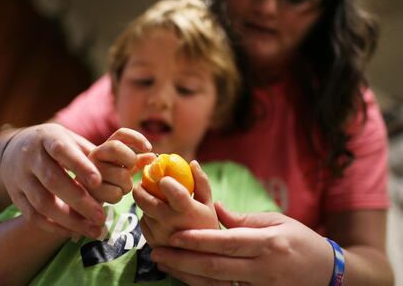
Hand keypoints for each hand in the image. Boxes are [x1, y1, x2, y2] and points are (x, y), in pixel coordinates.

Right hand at [0, 123, 151, 237]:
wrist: (16, 149)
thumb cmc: (59, 145)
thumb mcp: (77, 141)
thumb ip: (111, 149)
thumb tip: (151, 155)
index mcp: (51, 139)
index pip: (64, 151)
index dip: (79, 166)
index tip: (97, 181)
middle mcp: (34, 157)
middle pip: (53, 179)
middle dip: (78, 199)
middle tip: (102, 215)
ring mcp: (21, 177)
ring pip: (42, 202)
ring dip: (67, 218)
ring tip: (93, 229)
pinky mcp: (16, 195)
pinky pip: (32, 216)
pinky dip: (53, 227)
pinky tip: (73, 233)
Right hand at [87, 128, 155, 203]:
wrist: (86, 200)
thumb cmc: (109, 182)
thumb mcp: (123, 169)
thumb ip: (137, 161)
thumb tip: (152, 156)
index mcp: (105, 148)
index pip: (121, 134)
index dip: (137, 138)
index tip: (149, 148)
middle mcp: (94, 155)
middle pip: (118, 148)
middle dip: (130, 161)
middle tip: (127, 171)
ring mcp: (89, 171)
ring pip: (121, 174)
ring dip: (126, 185)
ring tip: (118, 187)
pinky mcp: (89, 189)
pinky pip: (115, 193)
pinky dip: (118, 196)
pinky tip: (111, 195)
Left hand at [133, 160, 218, 246]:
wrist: (203, 256)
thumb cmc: (207, 224)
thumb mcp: (208, 203)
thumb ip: (201, 182)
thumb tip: (192, 162)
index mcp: (188, 211)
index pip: (174, 193)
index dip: (165, 181)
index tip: (162, 176)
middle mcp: (172, 224)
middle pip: (146, 201)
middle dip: (141, 189)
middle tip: (143, 183)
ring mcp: (160, 235)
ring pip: (144, 211)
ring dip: (145, 203)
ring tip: (155, 200)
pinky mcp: (153, 243)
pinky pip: (143, 223)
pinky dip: (147, 216)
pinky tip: (157, 216)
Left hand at [150, 203, 333, 285]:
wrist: (329, 274)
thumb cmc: (303, 241)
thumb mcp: (278, 221)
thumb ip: (244, 219)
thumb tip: (213, 210)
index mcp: (268, 244)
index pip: (228, 242)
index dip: (200, 240)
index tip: (174, 235)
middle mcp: (263, 269)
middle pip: (216, 267)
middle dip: (184, 260)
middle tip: (157, 252)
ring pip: (217, 284)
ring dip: (187, 275)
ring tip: (164, 264)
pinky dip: (203, 285)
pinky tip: (185, 277)